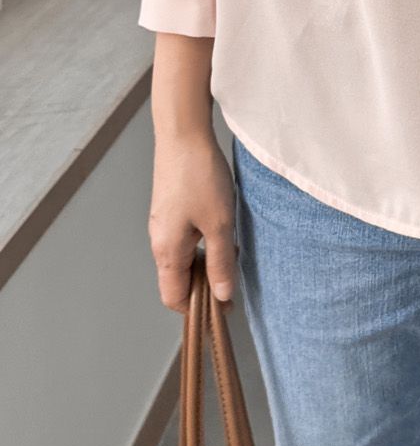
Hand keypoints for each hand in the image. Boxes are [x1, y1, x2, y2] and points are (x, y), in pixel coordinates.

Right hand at [148, 129, 237, 313]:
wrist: (183, 135)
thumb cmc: (200, 177)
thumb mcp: (219, 223)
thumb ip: (220, 262)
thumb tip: (222, 296)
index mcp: (167, 251)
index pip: (173, 298)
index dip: (197, 310)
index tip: (224, 309)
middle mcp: (159, 241)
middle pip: (177, 280)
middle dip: (203, 288)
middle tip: (233, 282)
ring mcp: (163, 224)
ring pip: (182, 259)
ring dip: (204, 264)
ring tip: (231, 256)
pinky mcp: (170, 209)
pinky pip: (183, 240)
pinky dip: (201, 245)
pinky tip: (221, 233)